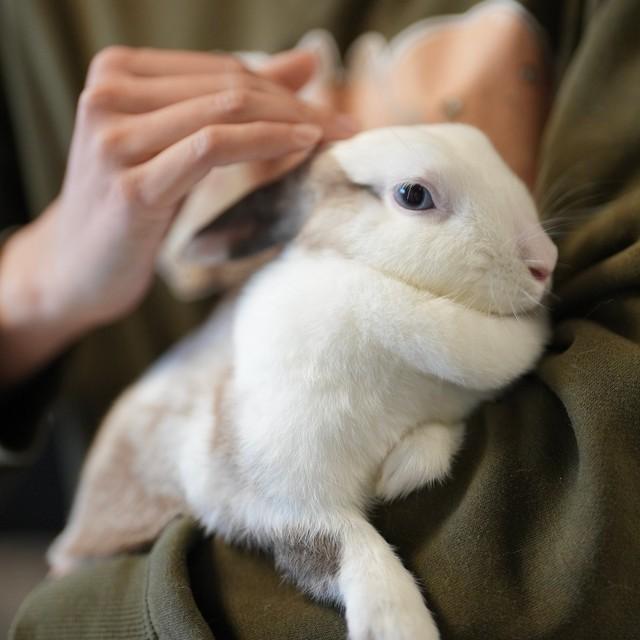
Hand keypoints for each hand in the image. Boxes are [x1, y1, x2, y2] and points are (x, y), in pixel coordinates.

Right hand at [0, 46, 356, 382]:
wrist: (75, 270)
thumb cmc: (131, 207)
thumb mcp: (178, 144)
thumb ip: (233, 101)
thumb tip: (306, 59)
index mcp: (117, 72)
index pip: (222, 69)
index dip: (284, 87)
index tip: (331, 112)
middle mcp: (108, 93)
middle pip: (228, 86)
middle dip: (298, 104)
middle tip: (346, 126)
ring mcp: (114, 139)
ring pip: (225, 110)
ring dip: (292, 122)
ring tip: (336, 138)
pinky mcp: (130, 185)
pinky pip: (212, 148)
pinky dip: (265, 142)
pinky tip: (303, 147)